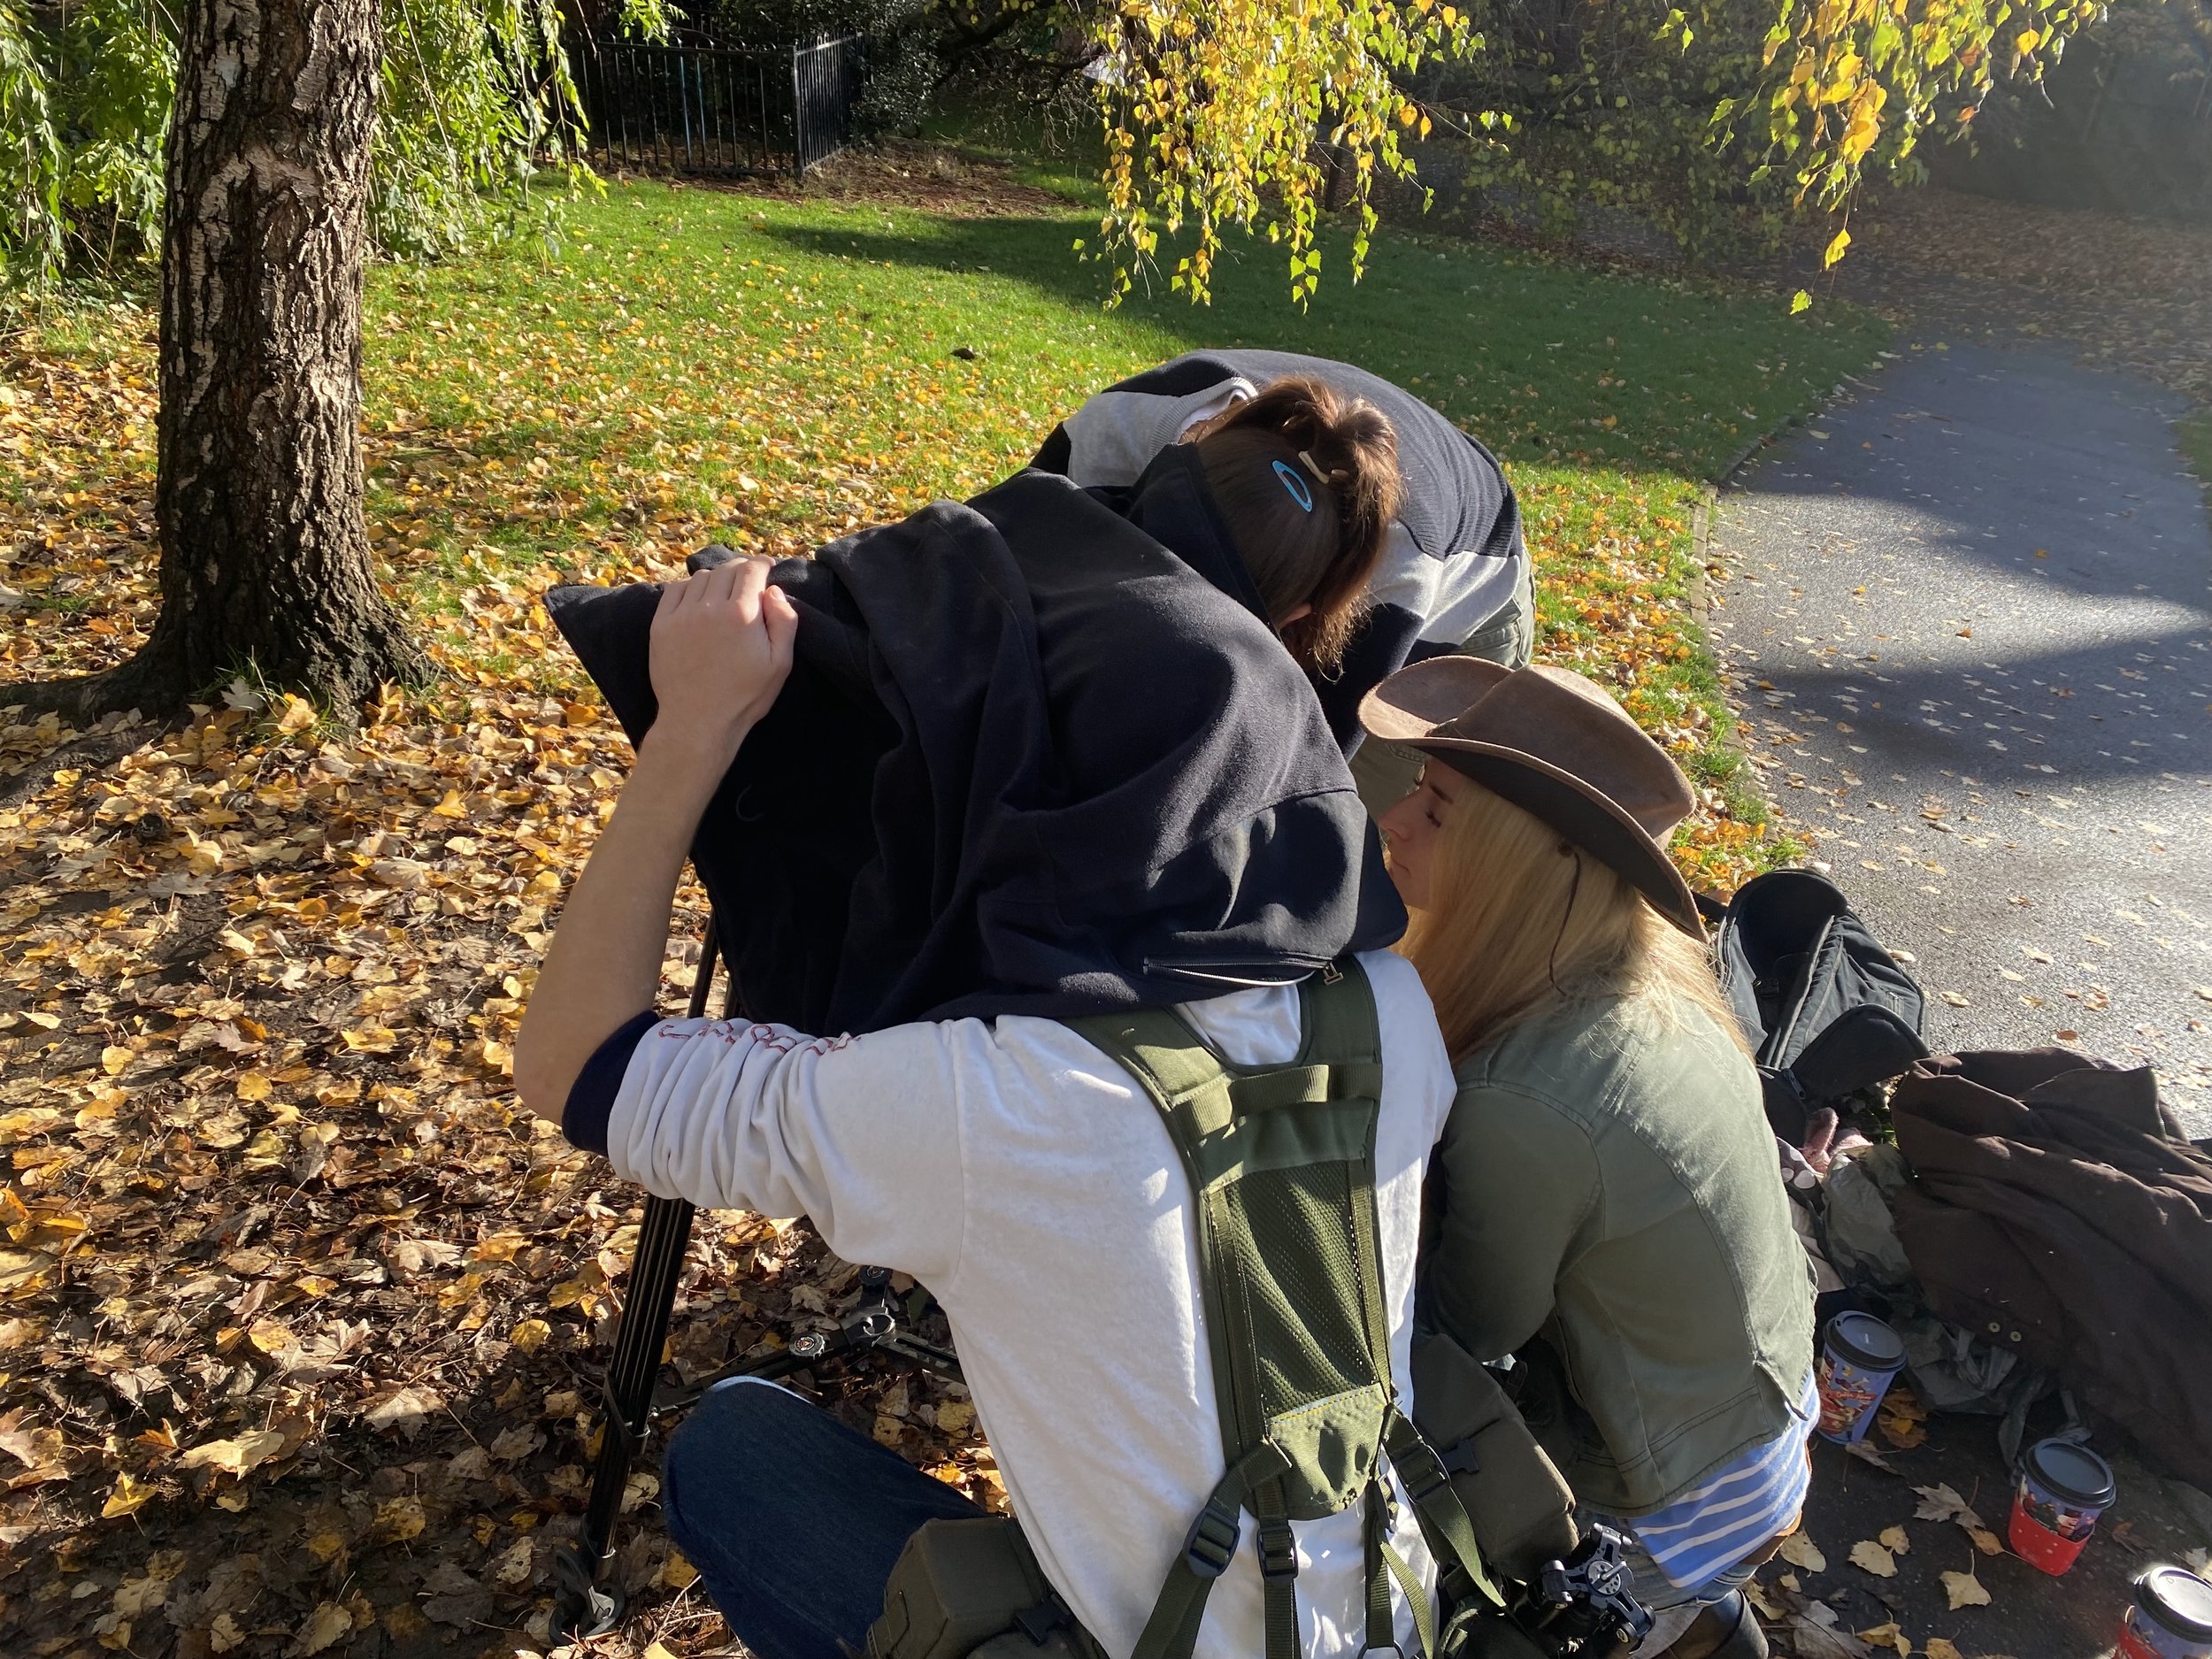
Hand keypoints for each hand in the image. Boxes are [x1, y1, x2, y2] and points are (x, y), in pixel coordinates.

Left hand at [645, 558, 797, 773]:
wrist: (698, 721)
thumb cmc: (745, 697)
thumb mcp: (781, 664)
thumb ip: (784, 622)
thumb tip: (773, 590)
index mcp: (742, 614)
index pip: (752, 570)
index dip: (762, 563)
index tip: (768, 566)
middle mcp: (710, 608)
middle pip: (727, 569)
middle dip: (742, 568)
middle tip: (749, 577)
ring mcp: (682, 615)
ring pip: (701, 577)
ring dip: (717, 577)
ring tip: (724, 589)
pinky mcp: (661, 625)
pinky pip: (675, 590)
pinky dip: (689, 587)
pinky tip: (698, 599)